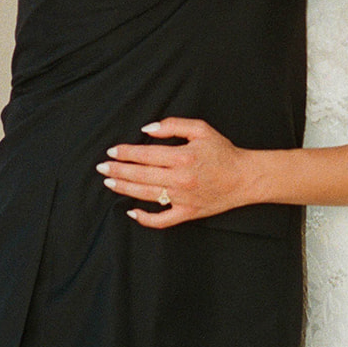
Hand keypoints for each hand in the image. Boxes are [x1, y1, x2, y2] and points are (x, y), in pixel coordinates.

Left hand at [96, 118, 253, 229]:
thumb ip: (173, 126)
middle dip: (118, 170)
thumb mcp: (201, 129)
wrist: (245, 177)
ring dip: (125, 188)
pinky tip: (131, 212)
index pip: (145, 154)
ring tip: (109, 182)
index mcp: (182, 157)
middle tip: (102, 167)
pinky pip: (162, 220)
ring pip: (146, 195)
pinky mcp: (187, 213)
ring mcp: (182, 198)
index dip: (126, 153)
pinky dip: (145, 218)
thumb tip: (147, 130)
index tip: (112, 151)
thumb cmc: (223, 151)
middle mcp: (179, 179)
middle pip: (141, 175)